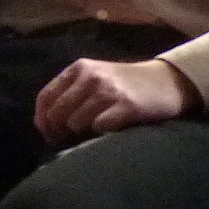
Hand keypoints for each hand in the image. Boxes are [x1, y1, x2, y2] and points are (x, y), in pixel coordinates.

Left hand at [33, 57, 200, 145]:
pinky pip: (99, 127)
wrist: (166, 81)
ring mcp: (108, 91)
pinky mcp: (126, 106)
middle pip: (57, 113)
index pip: (45, 97)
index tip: (48, 134)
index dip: (42, 120)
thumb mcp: (94, 78)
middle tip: (68, 140)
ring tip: (92, 132)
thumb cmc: (125, 84)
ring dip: (81, 133)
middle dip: (59, 131)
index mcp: (78, 68)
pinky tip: (109, 130)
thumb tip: (45, 123)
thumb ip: (70, 93)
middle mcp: (91, 77)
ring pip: (75, 123)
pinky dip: (101, 133)